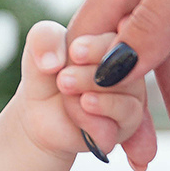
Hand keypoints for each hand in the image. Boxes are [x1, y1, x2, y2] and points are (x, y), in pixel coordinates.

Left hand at [19, 22, 146, 163]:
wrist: (39, 110)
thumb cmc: (46, 72)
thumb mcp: (39, 46)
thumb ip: (45, 39)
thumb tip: (53, 62)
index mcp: (115, 45)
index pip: (122, 42)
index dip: (98, 48)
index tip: (74, 53)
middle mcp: (130, 73)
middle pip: (127, 73)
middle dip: (91, 76)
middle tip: (64, 79)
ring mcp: (130, 103)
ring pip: (126, 104)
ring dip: (95, 99)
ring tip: (70, 93)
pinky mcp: (121, 131)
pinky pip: (114, 128)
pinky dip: (92, 121)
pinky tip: (78, 111)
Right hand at [65, 0, 169, 169]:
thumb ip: (149, 21)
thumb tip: (106, 71)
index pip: (87, 39)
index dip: (85, 87)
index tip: (95, 134)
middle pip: (121, 54)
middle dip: (124, 107)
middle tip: (134, 157)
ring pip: (157, 57)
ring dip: (159, 102)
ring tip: (153, 152)